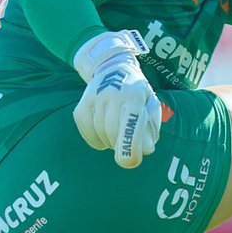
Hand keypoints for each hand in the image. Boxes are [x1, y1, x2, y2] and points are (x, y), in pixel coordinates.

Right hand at [71, 30, 160, 167]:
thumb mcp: (150, 107)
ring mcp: (93, 99)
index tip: (130, 162)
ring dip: (110, 142)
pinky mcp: (81, 107)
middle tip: (128, 147)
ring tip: (117, 133)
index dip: (130, 144)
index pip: (130, 122)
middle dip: (121, 146)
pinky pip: (87, 133)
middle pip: (112, 131)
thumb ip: (150, 130)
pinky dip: (97, 140)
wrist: (112, 70)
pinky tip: (104, 134)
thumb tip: (144, 150)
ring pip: (100, 133)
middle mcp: (112, 94)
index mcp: (134, 95)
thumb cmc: (137, 96)